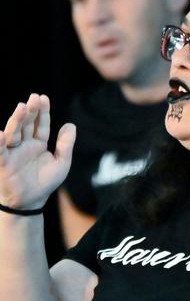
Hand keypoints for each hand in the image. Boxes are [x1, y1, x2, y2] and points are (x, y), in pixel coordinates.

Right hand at [0, 94, 75, 209]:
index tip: (43, 98)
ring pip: (14, 133)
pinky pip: (0, 152)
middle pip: (27, 124)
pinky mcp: (4, 162)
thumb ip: (66, 145)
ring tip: (22, 108)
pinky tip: (0, 133)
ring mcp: (13, 152)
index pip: (40, 124)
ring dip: (17, 120)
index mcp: (38, 144)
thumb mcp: (61, 163)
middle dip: (30, 111)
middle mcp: (24, 145)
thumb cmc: (45, 183)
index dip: (42, 112)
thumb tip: (71, 124)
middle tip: (34, 98)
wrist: (31, 203)